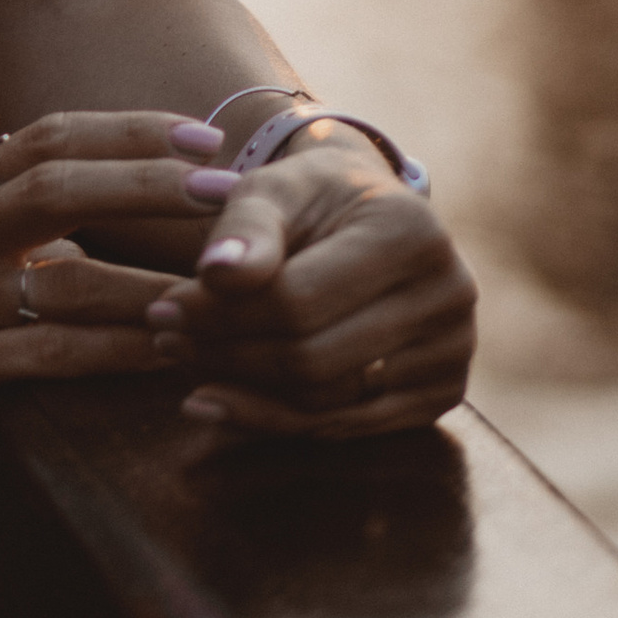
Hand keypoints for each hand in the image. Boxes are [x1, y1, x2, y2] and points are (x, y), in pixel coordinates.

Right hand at [0, 112, 230, 484]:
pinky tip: (169, 354)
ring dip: (151, 278)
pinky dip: (115, 350)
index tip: (202, 135)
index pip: (46, 138)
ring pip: (65, 274)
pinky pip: (48, 353)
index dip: (129, 132)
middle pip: (59, 184)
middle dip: (150, 183)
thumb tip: (91, 216)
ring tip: (223, 285)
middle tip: (228, 191)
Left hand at [144, 124, 477, 440]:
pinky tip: (221, 401)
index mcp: (411, 232)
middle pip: (315, 360)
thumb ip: (245, 228)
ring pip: (329, 404)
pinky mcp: (443, 392)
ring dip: (244, 393)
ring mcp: (454, 351)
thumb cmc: (312, 197)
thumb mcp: (274, 189)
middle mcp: (450, 294)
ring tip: (184, 365)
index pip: (297, 301)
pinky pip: (351, 428)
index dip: (220, 314)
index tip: (163, 306)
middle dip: (226, 355)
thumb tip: (215, 275)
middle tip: (165, 339)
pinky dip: (279, 421)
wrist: (369, 215)